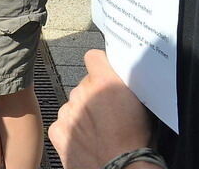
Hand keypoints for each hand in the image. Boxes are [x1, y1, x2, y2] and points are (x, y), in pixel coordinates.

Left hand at [48, 50, 152, 168]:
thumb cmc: (137, 143)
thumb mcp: (141, 106)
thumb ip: (123, 86)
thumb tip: (118, 77)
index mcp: (104, 82)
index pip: (94, 56)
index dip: (100, 65)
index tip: (104, 72)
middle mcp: (82, 92)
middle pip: (84, 85)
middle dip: (94, 95)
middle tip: (108, 113)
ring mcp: (67, 111)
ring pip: (73, 105)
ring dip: (82, 113)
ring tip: (100, 132)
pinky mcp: (57, 130)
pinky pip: (63, 123)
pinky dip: (71, 131)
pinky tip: (87, 141)